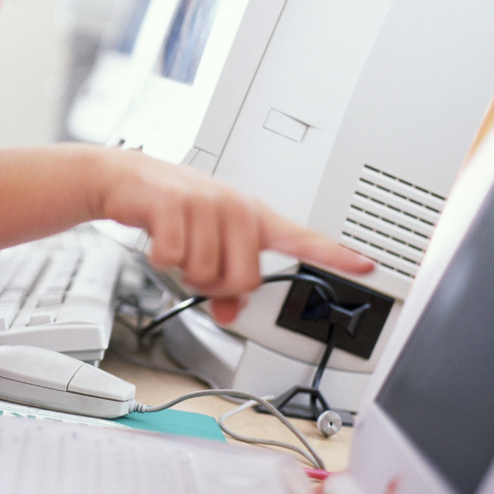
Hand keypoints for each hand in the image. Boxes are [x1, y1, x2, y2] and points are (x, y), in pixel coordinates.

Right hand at [98, 150, 374, 324]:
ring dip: (184, 274)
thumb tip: (230, 315)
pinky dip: (161, 260)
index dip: (335, 254)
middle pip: (244, 279)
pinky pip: (175, 259)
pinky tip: (158, 240)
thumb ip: (224, 283)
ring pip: (206, 274)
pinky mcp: (174, 204)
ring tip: (177, 248)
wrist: (125, 178)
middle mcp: (235, 207)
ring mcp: (206, 203)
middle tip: (198, 268)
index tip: (367, 265)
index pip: (303, 238)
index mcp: (252, 217)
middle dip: (215, 286)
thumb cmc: (172, 210)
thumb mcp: (205, 244)